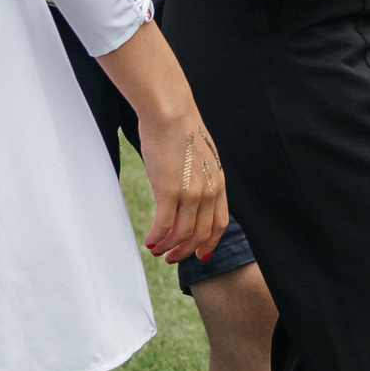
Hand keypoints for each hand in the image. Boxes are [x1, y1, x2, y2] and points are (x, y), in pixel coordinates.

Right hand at [134, 107, 227, 262]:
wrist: (170, 112)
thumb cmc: (179, 128)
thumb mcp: (200, 154)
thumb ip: (198, 175)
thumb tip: (187, 188)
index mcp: (218, 180)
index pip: (220, 223)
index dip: (210, 242)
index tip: (200, 254)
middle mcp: (209, 190)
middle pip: (201, 234)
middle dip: (186, 251)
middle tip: (172, 258)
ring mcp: (191, 192)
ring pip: (182, 234)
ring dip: (169, 247)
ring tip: (157, 251)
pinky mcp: (170, 191)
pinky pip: (164, 226)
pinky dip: (157, 238)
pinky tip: (149, 241)